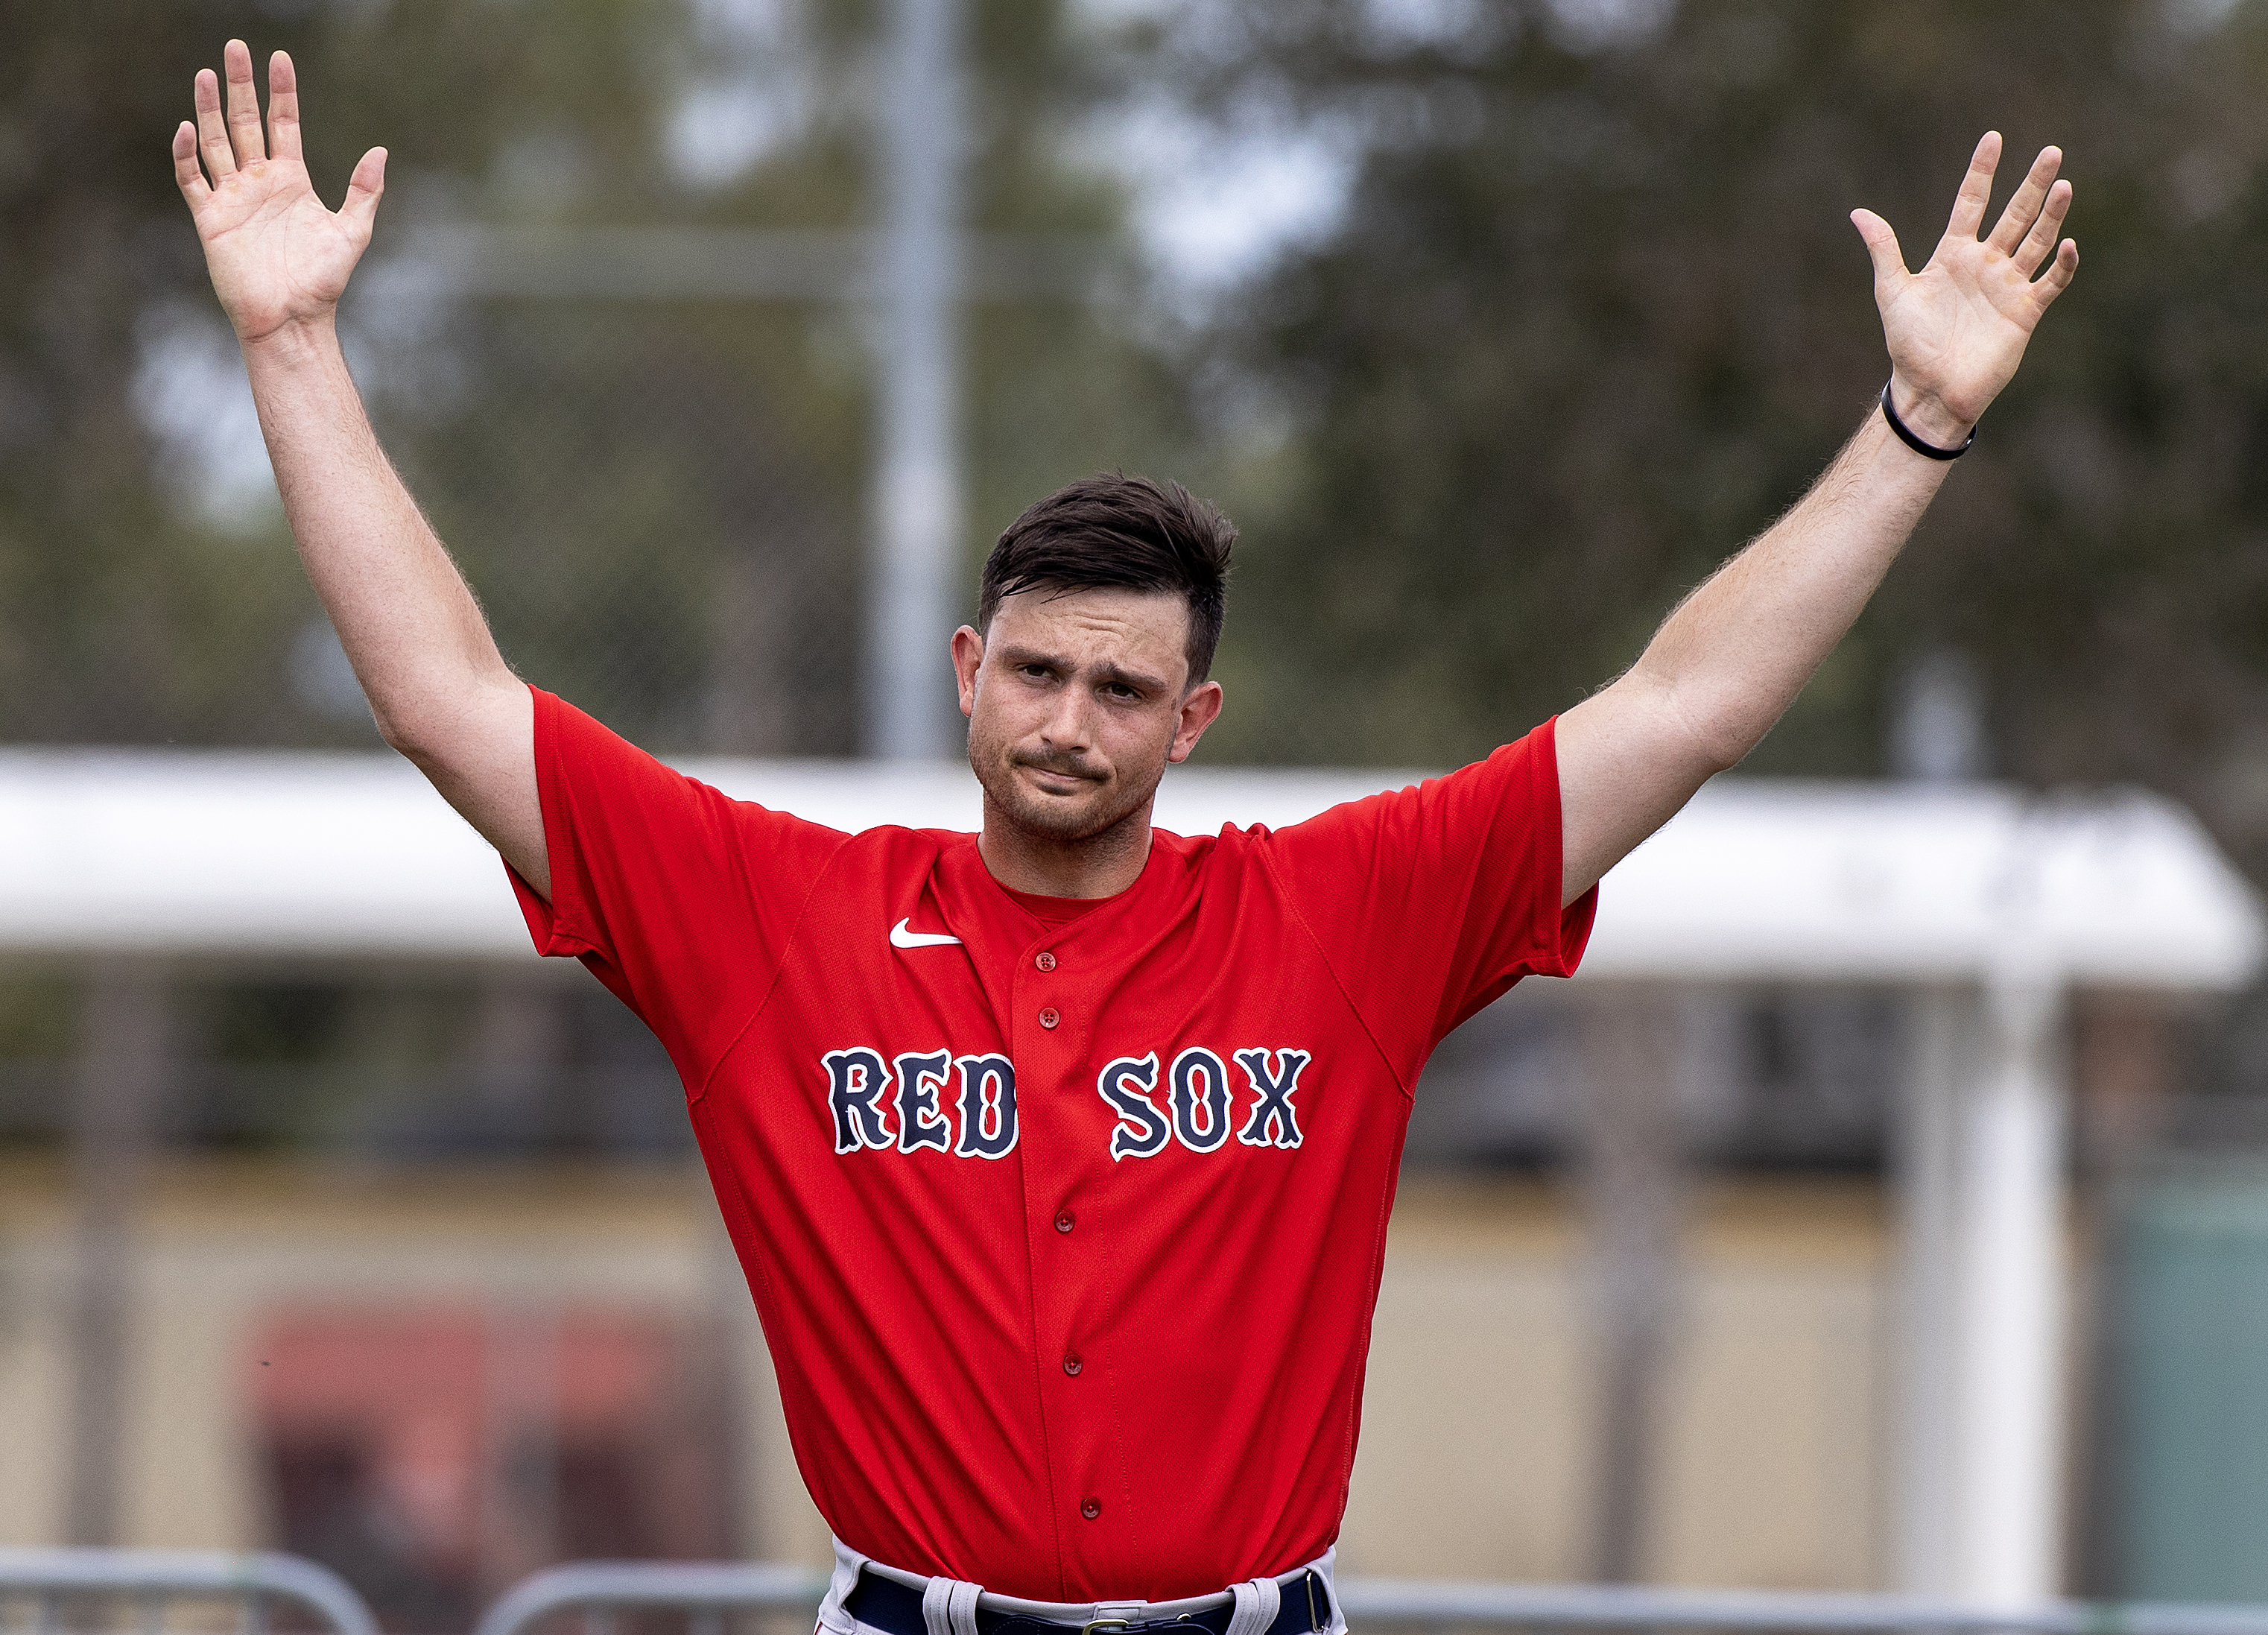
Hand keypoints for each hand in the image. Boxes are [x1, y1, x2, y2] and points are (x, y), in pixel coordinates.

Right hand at [173, 41, 385, 346]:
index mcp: (291, 180)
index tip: (279, 57)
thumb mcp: (353, 231)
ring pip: (216, 142)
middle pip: (245, 122)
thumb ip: (364, 191)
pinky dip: (186, 154)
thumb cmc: (324, 281)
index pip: (283, 123)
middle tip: (235, 46)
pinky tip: (187, 127)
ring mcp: (233, 198)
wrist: (294, 318)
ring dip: (210, 109)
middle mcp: (259, 182)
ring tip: (208, 74)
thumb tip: (380, 152)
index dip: (281, 91)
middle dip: (241, 85)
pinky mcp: (211, 219)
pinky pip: (192, 179)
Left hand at [1851, 133, 2076, 444]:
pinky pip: (2051, 282)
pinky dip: (2063, 264)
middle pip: (2014, 214)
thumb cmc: (1908, 344)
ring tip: (2064, 184)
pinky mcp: (2025, 312)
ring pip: (2037, 240)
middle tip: (2051, 151)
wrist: (1929, 390)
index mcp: (1953, 254)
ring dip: (2052, 215)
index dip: (1982, 171)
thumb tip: (1858, 212)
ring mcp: (2007, 286)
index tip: (1993, 138)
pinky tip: (2070, 244)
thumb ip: (1884, 250)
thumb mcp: (1893, 292)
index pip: (1971, 202)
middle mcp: (1984, 264)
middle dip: (2032, 184)